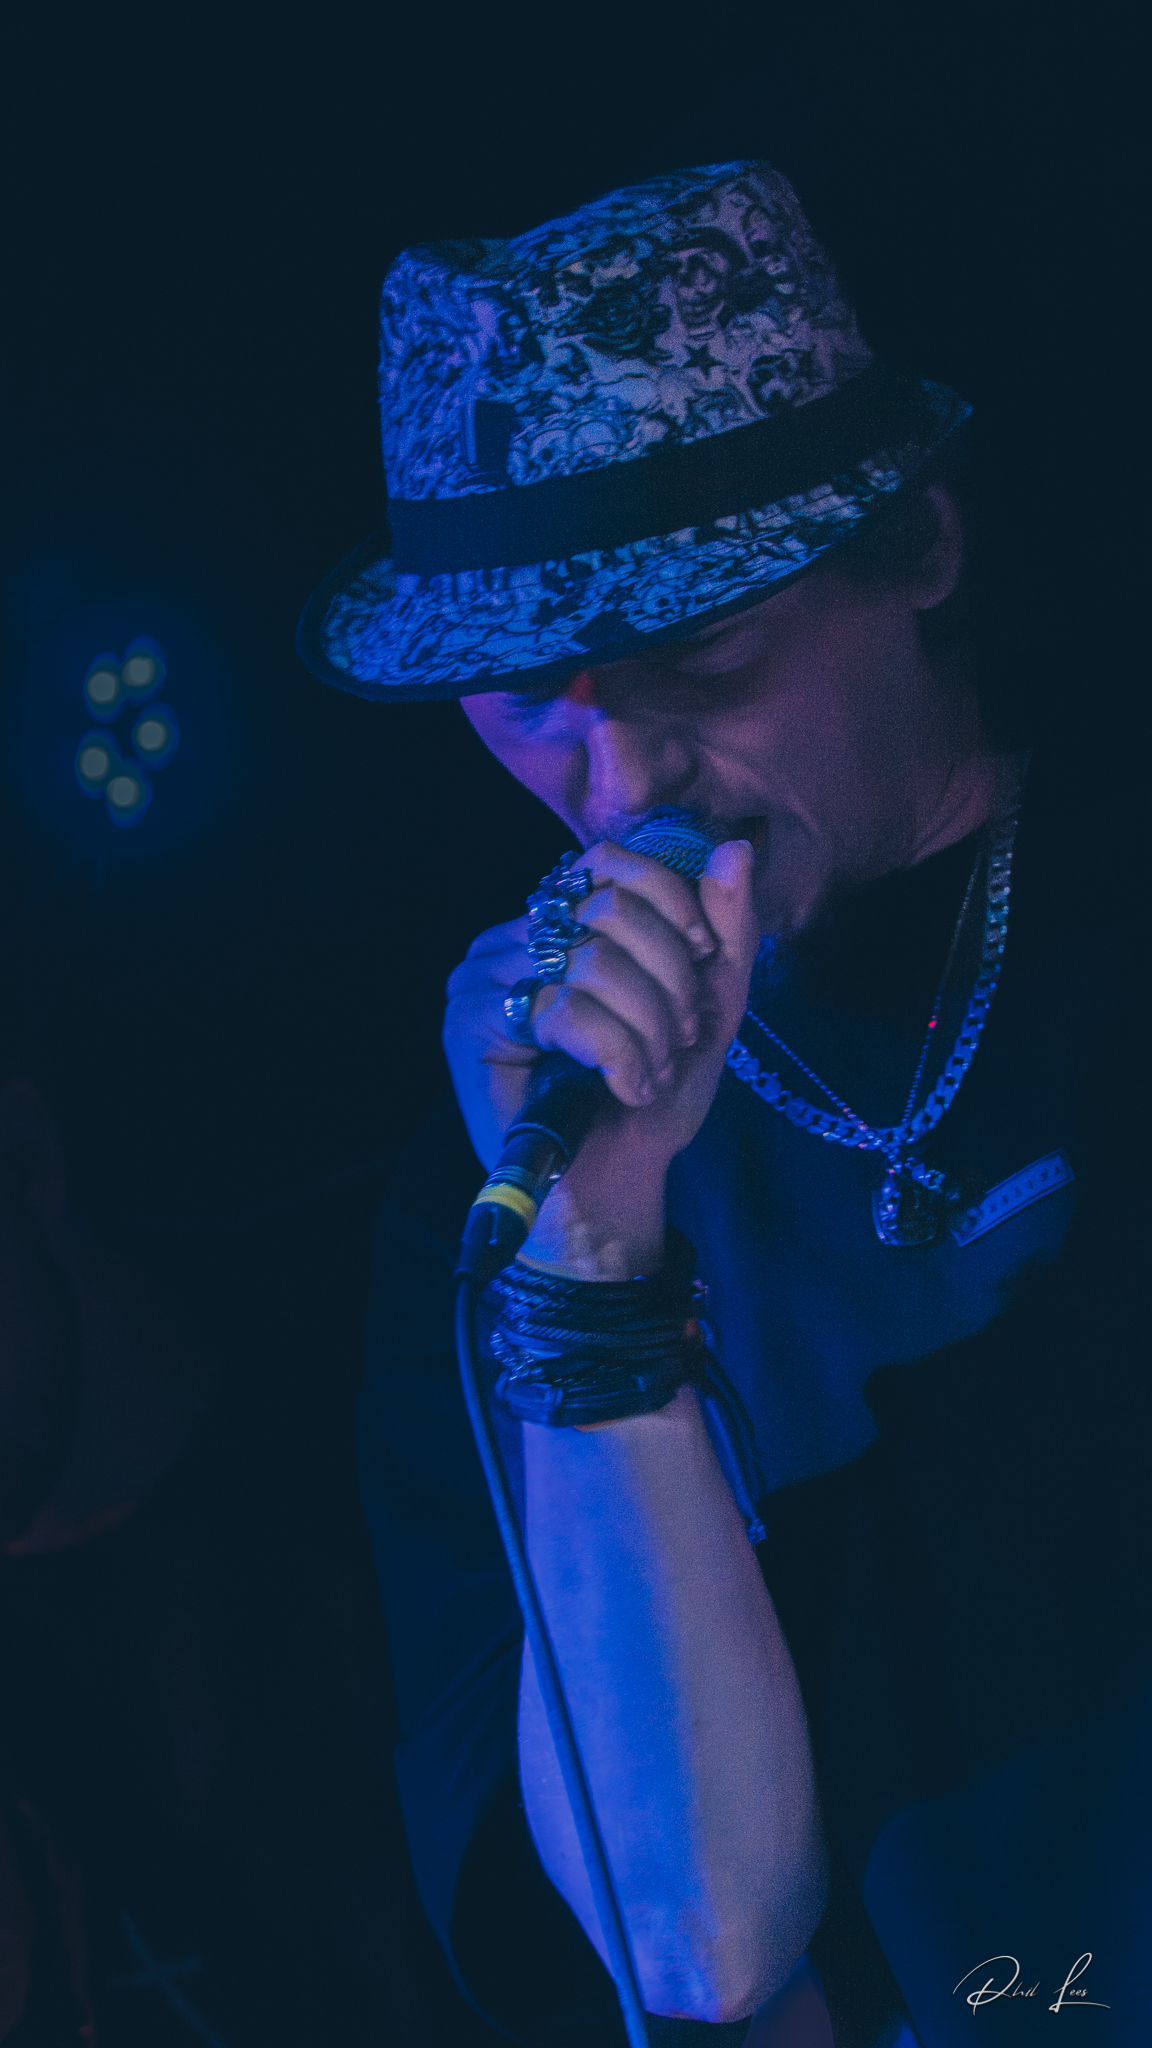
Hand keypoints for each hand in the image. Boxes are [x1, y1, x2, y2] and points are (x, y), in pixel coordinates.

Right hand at [443, 839, 756, 1275]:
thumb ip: (726, 927)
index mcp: (558, 919)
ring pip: (591, 964)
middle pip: (609, 912)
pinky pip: (564, 1011)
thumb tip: (735, 848)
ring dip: (647, 1027)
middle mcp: (512, 934)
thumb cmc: (653, 1096)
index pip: (611, 862)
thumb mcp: (709, 1002)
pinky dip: (617, 1054)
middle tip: (679, 1038)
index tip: (703, 963)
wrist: (615, 1183)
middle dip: (668, 982)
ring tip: (653, 1072)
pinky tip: (627, 1088)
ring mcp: (482, 976)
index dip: (673, 907)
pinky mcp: (469, 1023)